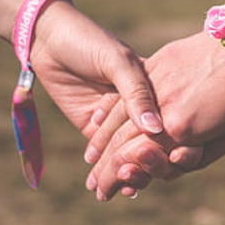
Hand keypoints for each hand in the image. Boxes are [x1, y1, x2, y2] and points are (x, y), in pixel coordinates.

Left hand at [27, 0, 169, 193]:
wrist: (47, 38)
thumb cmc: (88, 41)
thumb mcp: (117, 62)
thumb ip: (135, 93)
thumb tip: (155, 128)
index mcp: (154, 87)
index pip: (170, 119)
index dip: (175, 140)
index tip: (178, 159)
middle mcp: (138, 106)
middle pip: (152, 141)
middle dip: (153, 163)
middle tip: (151, 177)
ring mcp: (116, 120)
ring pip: (130, 152)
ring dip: (133, 172)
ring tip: (132, 187)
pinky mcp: (92, 129)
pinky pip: (106, 155)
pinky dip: (114, 172)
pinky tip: (121, 187)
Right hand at [84, 31, 224, 199]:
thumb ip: (197, 156)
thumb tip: (170, 162)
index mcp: (181, 129)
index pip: (136, 161)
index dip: (117, 179)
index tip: (106, 194)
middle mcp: (163, 106)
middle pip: (121, 142)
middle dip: (105, 169)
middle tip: (95, 188)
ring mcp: (158, 80)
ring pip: (118, 115)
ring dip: (102, 142)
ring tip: (91, 163)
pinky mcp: (160, 61)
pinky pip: (128, 90)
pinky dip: (112, 110)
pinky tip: (99, 123)